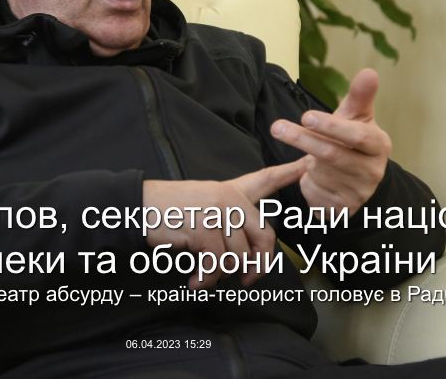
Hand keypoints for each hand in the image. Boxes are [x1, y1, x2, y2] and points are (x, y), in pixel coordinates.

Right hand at [142, 160, 305, 288]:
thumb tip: (246, 259)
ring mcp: (217, 211)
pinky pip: (218, 262)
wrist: (137, 208)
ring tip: (205, 278)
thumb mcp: (202, 206)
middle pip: (264, 236)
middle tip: (247, 279)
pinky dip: (207, 278)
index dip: (289, 172)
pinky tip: (196, 281)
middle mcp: (228, 198)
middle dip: (260, 264)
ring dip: (222, 274)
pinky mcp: (204, 227)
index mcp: (229, 190)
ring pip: (239, 254)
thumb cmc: (167, 212)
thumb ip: (228, 222)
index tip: (308, 163)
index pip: (265, 179)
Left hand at [270, 68, 391, 215]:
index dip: (331, 126)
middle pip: (333, 155)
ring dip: (305, 161)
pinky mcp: (342, 209)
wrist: (356, 180)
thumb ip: (360, 96)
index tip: (305, 116)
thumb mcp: (356, 118)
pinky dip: (306, 180)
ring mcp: (358, 193)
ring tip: (304, 154)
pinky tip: (310, 175)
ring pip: (320, 173)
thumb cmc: (352, 141)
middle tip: (277, 127)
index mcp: (378, 145)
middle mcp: (373, 171)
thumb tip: (369, 71)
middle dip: (303, 140)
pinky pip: (314, 192)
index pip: (358, 135)